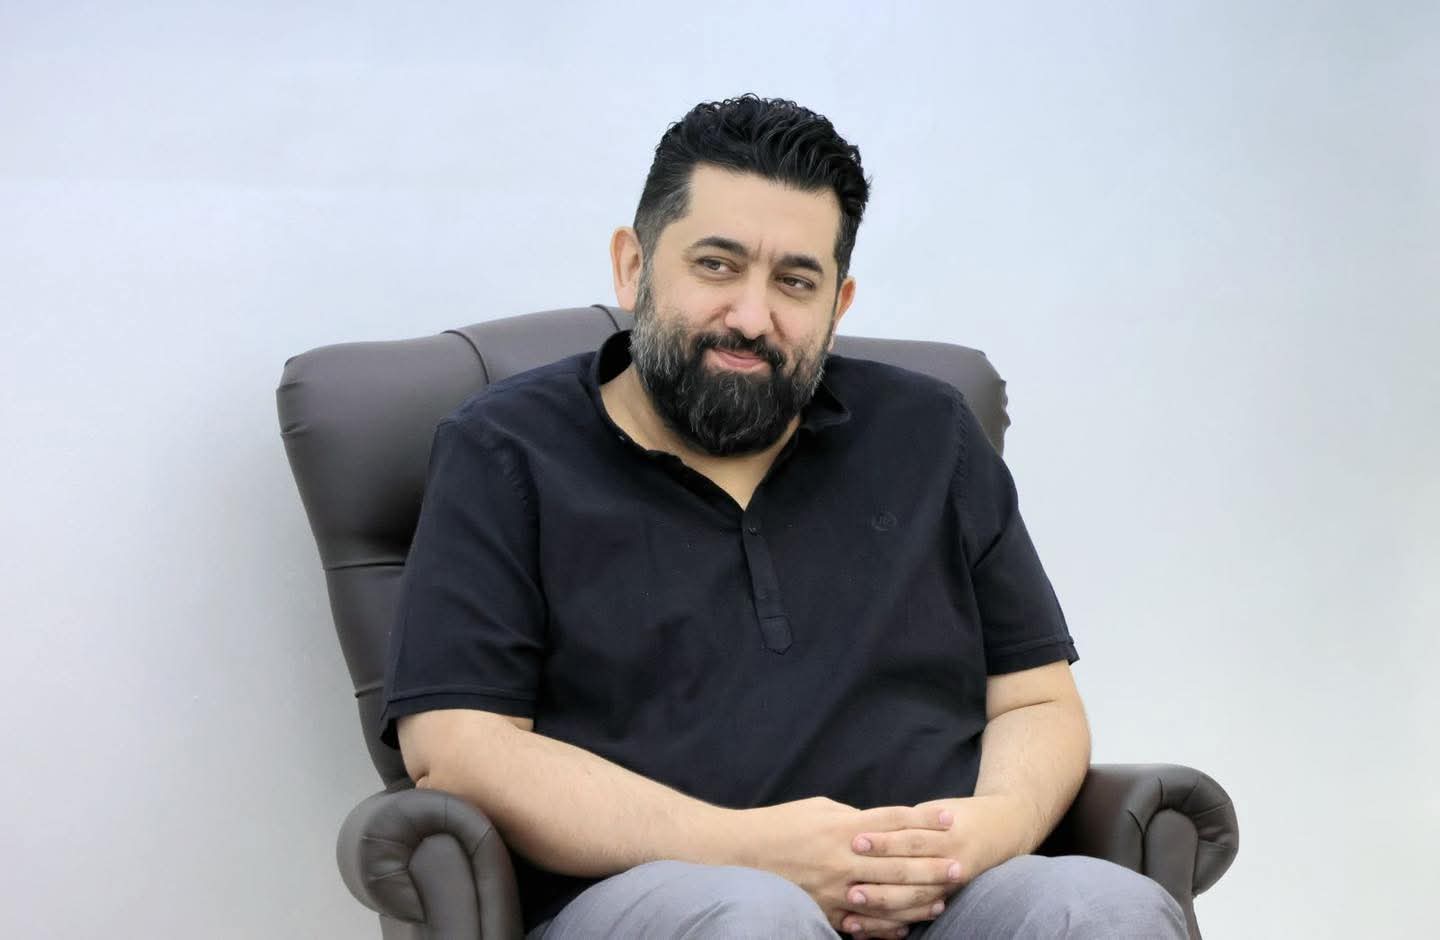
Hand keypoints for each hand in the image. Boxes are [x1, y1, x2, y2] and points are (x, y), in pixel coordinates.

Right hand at [735, 797, 961, 938]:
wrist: (741, 853)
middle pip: (898, 863)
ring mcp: (835, 889)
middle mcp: (843, 859)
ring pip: (886, 897)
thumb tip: (878, 824)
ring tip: (943, 897)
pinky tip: (907, 924)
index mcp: (843, 828)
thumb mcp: (819, 809)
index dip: (923, 820)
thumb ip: (852, 817)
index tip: (949, 819)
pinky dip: (887, 926)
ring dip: (918, 898)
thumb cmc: (780, 825)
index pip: (893, 822)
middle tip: (960, 865)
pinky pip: (862, 923)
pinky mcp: (824, 911)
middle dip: (932, 864)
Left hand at [839, 794, 1034, 937]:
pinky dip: (892, 925)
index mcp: (946, 834)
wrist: (1004, 828)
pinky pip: (916, 915)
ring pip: (912, 902)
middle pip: (910, 874)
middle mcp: (950, 862)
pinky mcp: (946, 898)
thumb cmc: (959, 814)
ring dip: (882, 910)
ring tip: (852, 916)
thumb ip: (903, 821)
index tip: (855, 841)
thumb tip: (861, 827)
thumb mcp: (934, 809)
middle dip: (880, 884)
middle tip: (851, 890)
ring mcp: (949, 884)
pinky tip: (867, 931)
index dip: (884, 840)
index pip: (911, 839)